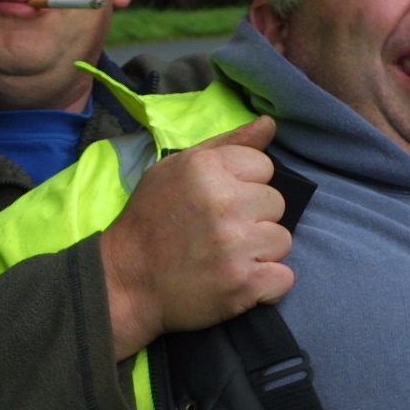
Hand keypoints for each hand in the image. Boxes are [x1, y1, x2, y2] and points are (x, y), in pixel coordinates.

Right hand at [100, 118, 293, 358]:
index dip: (246, 185)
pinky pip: (284, 279)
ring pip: (282, 241)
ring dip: (261, 252)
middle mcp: (225, 202)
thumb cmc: (151, 220)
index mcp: (208, 168)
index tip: (222, 203)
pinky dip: (265, 285)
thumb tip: (269, 123)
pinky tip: (237, 280)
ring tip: (227, 257)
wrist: (125, 280)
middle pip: (277, 203)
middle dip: (255, 218)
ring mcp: (236, 246)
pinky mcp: (243, 284)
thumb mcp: (176, 168)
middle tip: (221, 232)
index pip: (265, 166)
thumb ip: (227, 144)